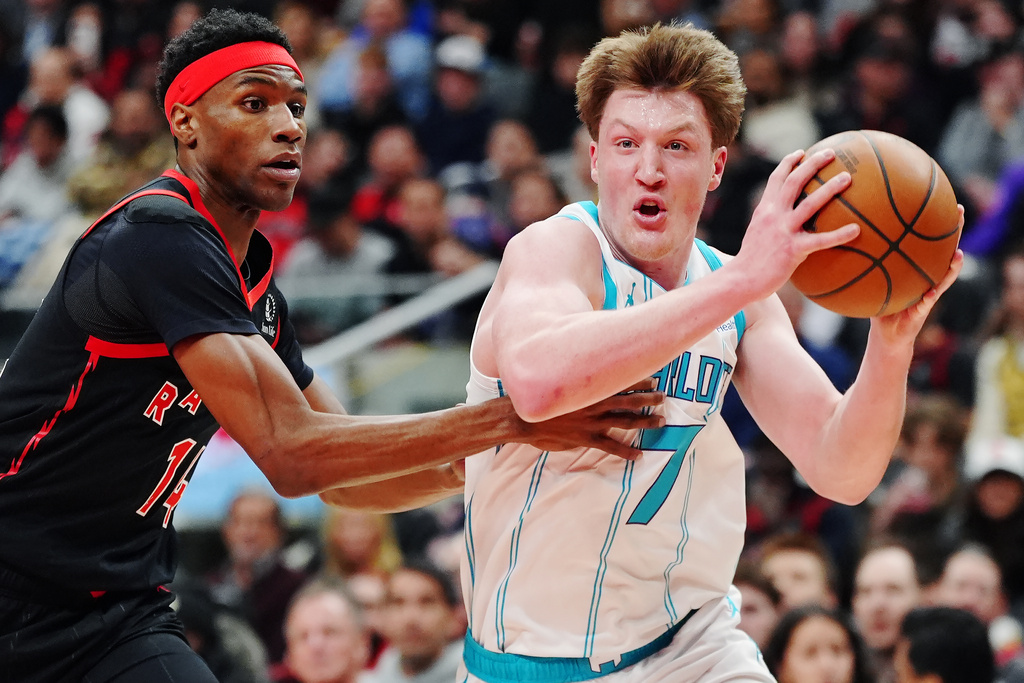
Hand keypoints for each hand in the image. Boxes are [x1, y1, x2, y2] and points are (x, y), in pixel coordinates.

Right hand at [511, 379, 665, 458]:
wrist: (523, 417)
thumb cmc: (538, 398)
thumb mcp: (555, 382)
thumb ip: (571, 380)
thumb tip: (578, 371)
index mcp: (588, 388)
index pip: (619, 381)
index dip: (638, 379)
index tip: (653, 376)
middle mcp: (594, 403)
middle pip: (628, 400)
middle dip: (648, 398)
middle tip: (663, 397)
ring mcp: (591, 421)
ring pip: (625, 421)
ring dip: (644, 421)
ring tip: (660, 421)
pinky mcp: (586, 438)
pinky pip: (611, 446)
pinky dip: (626, 451)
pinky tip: (639, 455)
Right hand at [733, 148, 858, 299]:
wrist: (740, 280)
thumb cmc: (750, 261)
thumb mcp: (757, 235)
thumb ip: (770, 224)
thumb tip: (787, 222)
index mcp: (764, 210)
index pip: (776, 179)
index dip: (789, 162)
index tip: (802, 153)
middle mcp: (773, 215)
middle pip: (794, 181)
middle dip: (812, 164)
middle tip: (830, 153)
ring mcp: (783, 231)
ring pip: (810, 204)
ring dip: (829, 188)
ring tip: (847, 178)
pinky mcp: (793, 250)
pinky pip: (821, 240)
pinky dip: (840, 234)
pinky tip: (856, 230)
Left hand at [872, 206, 964, 342]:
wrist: (886, 335)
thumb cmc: (879, 304)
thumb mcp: (872, 279)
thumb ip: (866, 261)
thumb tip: (846, 236)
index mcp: (916, 268)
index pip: (927, 240)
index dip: (935, 221)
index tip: (940, 198)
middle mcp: (927, 278)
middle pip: (944, 250)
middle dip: (955, 232)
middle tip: (959, 212)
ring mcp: (929, 294)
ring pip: (945, 277)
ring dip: (953, 267)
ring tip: (958, 254)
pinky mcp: (922, 312)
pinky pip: (928, 302)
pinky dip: (930, 296)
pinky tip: (931, 292)